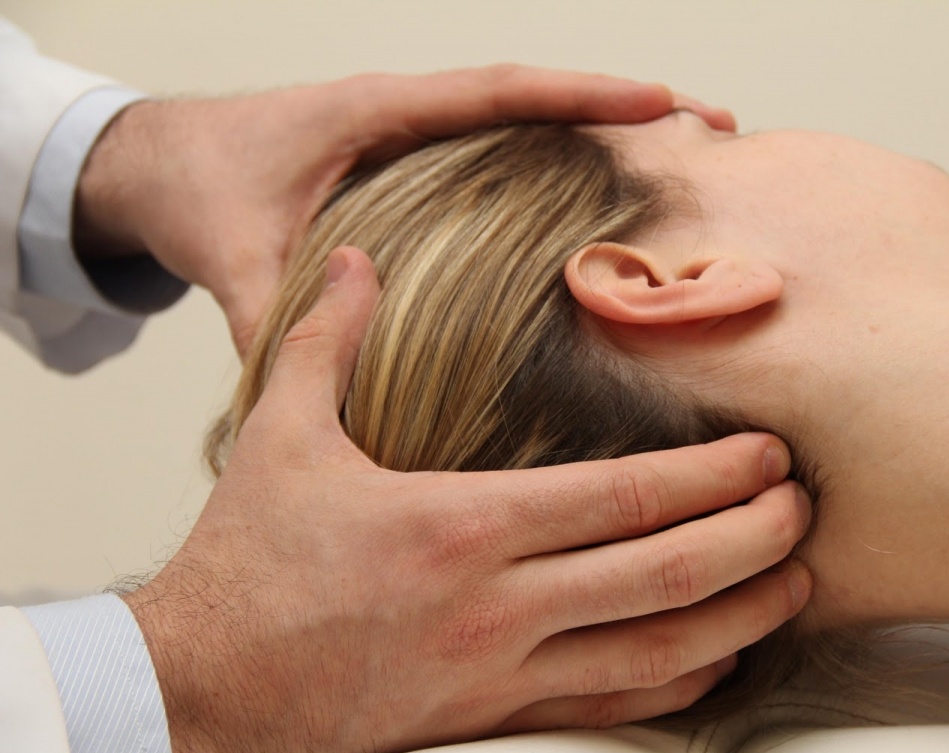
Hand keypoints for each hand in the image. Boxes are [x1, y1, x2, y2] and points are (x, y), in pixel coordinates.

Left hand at [73, 66, 735, 354]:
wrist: (160, 163)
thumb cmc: (197, 180)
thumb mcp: (230, 246)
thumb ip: (268, 310)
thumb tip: (308, 392)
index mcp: (382, 111)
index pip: (501, 92)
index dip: (584, 96)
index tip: (662, 106)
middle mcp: (415, 120)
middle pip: (543, 103)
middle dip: (629, 111)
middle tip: (716, 131)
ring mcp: (423, 146)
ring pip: (532, 132)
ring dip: (609, 143)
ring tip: (690, 168)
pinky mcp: (421, 177)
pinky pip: (507, 164)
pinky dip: (565, 174)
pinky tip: (609, 214)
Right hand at [123, 247, 810, 752]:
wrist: (201, 689)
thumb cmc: (246, 566)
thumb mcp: (278, 436)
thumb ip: (328, 339)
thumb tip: (359, 260)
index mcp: (458, 526)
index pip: (622, 497)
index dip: (710, 476)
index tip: (767, 453)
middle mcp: (496, 605)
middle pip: (664, 573)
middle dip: (753, 539)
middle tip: (807, 508)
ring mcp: (501, 673)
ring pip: (657, 652)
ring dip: (741, 617)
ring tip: (796, 583)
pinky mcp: (492, 721)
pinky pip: (613, 707)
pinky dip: (682, 681)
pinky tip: (721, 654)